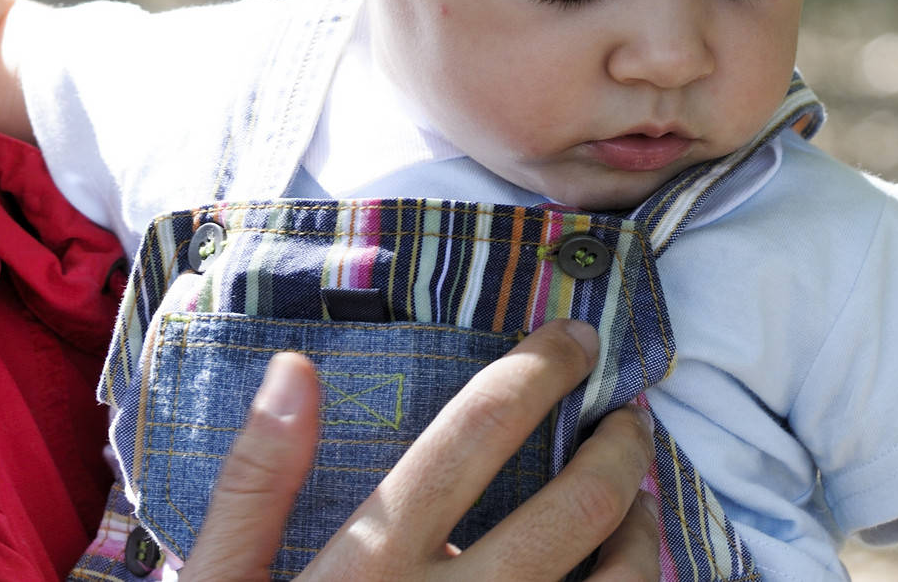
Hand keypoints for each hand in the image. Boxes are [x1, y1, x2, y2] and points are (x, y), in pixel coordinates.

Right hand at [184, 319, 660, 580]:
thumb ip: (253, 485)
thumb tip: (296, 370)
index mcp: (368, 567)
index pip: (469, 441)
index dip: (535, 375)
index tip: (576, 340)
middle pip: (567, 514)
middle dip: (616, 450)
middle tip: (631, 418)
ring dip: (642, 535)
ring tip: (643, 499)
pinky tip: (624, 581)